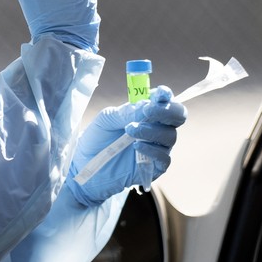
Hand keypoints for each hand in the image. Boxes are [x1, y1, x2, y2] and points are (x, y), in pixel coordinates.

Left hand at [67, 86, 186, 205]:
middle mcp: (156, 128)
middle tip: (148, 111)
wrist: (83, 165)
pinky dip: (153, 150)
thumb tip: (147, 106)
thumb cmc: (96, 138)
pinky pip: (164, 158)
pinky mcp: (154, 168)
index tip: (160, 94)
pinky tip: (136, 146)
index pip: (165, 100)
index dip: (166, 95)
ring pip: (170, 136)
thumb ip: (128, 111)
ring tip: (130, 130)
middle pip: (178, 116)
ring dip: (152, 130)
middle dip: (167, 111)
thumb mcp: (107, 118)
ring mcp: (156, 148)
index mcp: (145, 112)